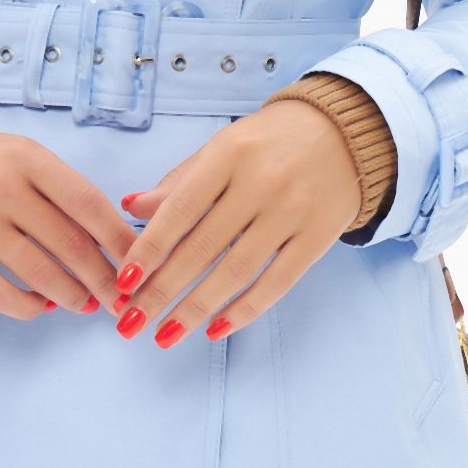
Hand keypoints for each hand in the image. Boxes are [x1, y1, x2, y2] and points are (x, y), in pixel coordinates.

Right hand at [0, 125, 142, 318]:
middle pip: (70, 245)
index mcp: (26, 158)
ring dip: (74, 297)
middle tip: (123, 298)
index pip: (88, 203)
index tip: (140, 263)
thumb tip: (110, 237)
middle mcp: (2, 189)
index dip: (120, 240)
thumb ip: (59, 188)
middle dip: (105, 279)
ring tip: (88, 304)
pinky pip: (3, 295)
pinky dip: (32, 306)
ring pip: (41, 274)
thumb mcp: (17, 155)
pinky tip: (44, 305)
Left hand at [108, 100, 362, 347]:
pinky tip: (216, 329)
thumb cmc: (269, 143)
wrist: (344, 131)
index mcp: (228, 155)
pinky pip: (277, 282)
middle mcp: (260, 183)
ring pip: (237, 271)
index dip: (150, 249)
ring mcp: (292, 212)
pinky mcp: (318, 237)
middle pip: (203, 247)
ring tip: (165, 335)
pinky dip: (245, 309)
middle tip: (131, 321)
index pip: (180, 210)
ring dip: (196, 309)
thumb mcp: (221, 149)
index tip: (124, 283)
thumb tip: (131, 206)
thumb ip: (178, 182)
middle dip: (162, 290)